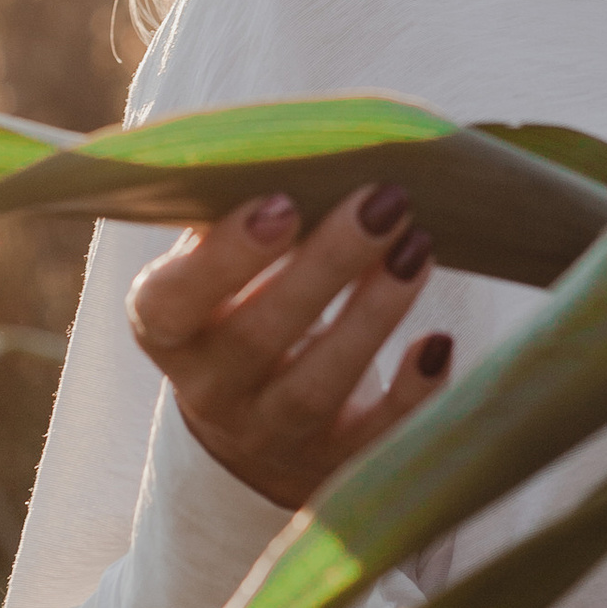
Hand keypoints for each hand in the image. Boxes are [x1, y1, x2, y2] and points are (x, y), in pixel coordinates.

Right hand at [127, 184, 454, 509]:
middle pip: (258, 337)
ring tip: (419, 244)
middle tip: (384, 199)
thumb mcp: (220, 266)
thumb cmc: (244, 305)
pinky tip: (437, 343)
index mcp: (169, 328)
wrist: (250, 434)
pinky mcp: (332, 467)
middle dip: (326, 265)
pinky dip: (411, 397)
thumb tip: (300, 140)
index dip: (224, 257)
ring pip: (315, 388)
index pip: (172, 301)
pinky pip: (372, 442)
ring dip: (373, 314)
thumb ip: (241, 211)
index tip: (282, 202)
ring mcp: (271, 436)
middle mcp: (212, 389)